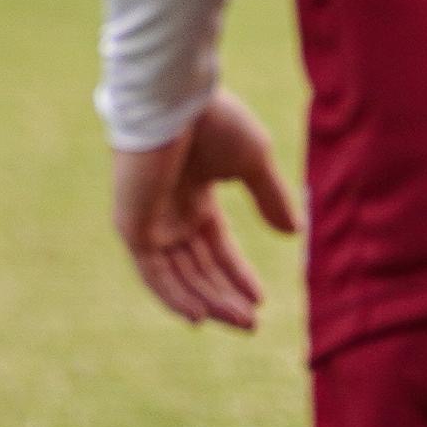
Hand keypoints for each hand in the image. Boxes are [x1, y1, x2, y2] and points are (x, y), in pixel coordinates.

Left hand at [111, 91, 300, 329]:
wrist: (174, 100)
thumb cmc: (215, 122)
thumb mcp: (253, 162)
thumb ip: (271, 197)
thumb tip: (294, 234)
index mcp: (194, 199)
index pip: (216, 249)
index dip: (238, 275)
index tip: (261, 301)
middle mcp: (170, 216)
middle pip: (198, 270)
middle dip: (225, 297)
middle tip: (251, 325)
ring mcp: (149, 223)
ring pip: (179, 277)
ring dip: (207, 302)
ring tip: (238, 322)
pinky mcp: (132, 227)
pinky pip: (154, 273)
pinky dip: (174, 296)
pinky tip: (198, 315)